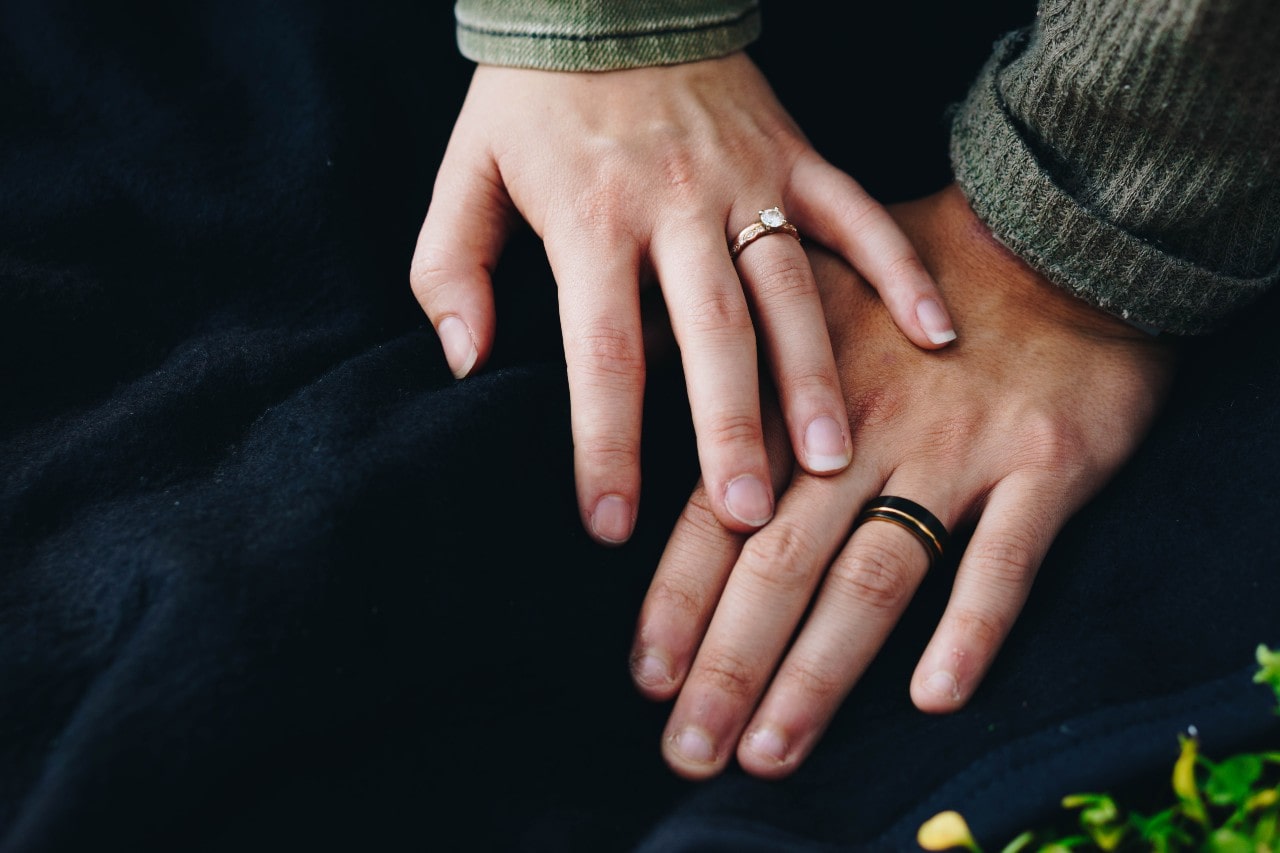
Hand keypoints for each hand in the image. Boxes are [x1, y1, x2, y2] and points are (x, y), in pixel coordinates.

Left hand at [410, 53, 954, 544]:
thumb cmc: (530, 98)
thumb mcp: (465, 174)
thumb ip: (450, 269)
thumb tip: (465, 364)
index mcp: (591, 221)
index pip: (602, 352)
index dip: (605, 443)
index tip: (609, 524)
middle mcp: (675, 207)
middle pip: (710, 335)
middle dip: (728, 431)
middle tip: (749, 520)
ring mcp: (746, 179)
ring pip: (789, 289)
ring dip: (814, 376)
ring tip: (834, 459)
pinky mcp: (796, 155)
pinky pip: (856, 215)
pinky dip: (897, 270)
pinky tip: (936, 335)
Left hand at [629, 183, 1176, 778]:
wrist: (1058, 233)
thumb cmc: (917, 274)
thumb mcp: (805, 285)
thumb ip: (729, 347)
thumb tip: (635, 379)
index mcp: (797, 393)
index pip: (718, 511)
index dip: (677, 597)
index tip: (644, 676)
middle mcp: (864, 428)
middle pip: (783, 558)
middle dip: (729, 661)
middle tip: (689, 748)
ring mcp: (956, 448)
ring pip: (877, 574)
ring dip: (821, 671)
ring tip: (773, 749)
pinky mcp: (1045, 460)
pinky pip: (1007, 557)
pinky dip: (972, 626)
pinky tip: (934, 695)